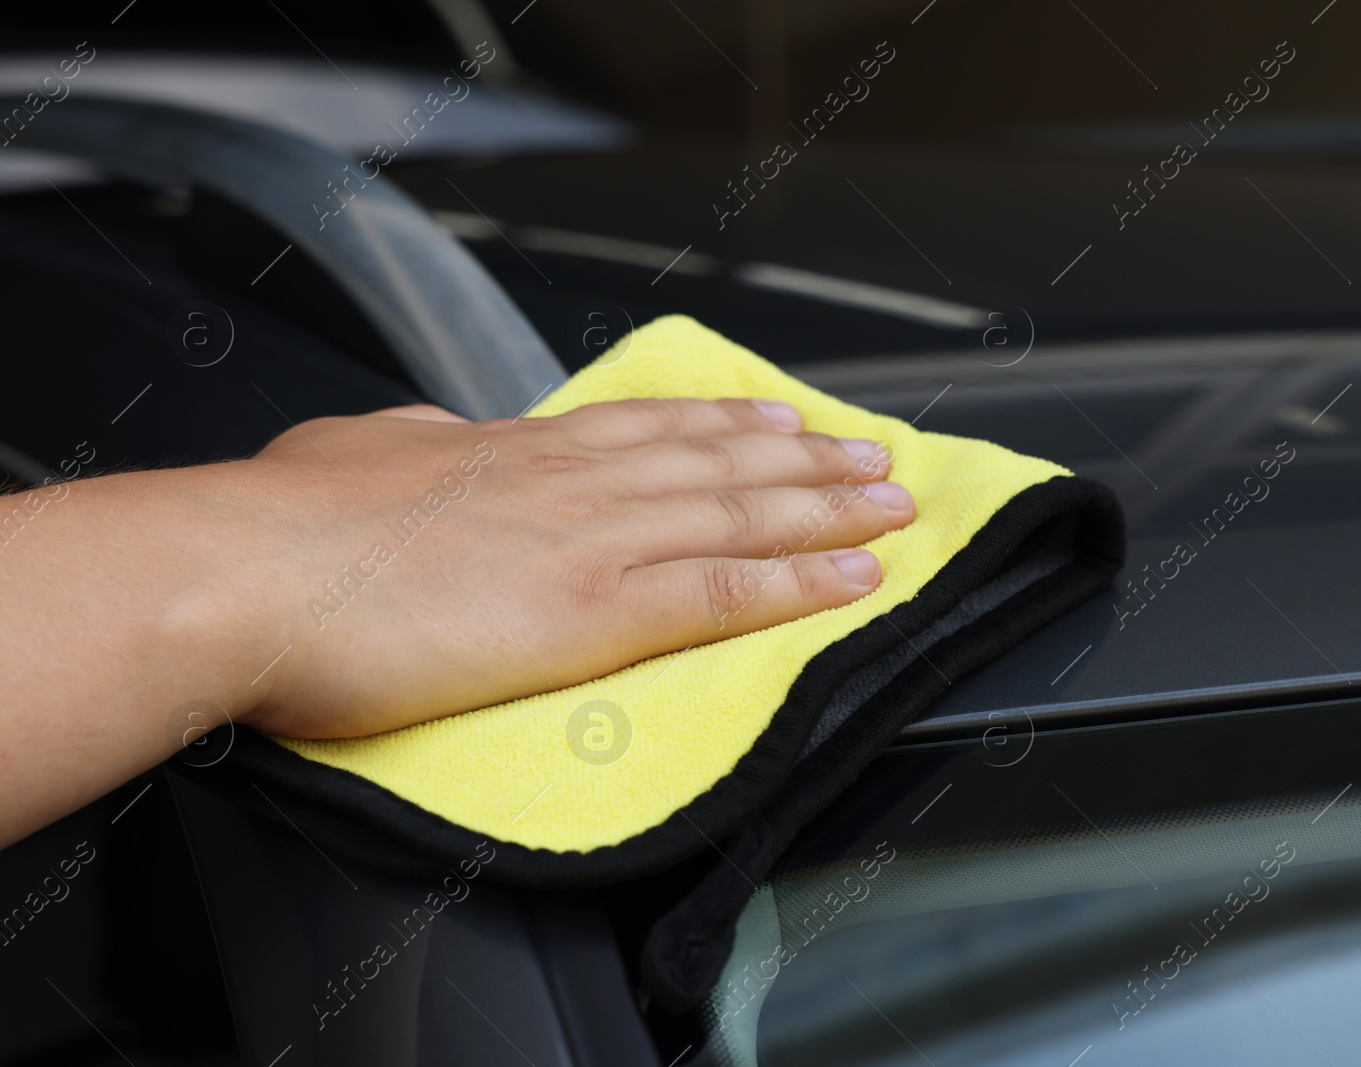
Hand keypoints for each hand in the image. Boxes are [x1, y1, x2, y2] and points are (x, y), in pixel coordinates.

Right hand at [238, 398, 913, 737]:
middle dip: (807, 462)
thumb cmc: (278, 529)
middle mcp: (572, 486)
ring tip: (891, 502)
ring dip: (830, 510)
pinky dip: (802, 583)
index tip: (776, 418)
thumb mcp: (349, 451)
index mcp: (511, 453)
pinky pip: (728, 594)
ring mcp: (593, 544)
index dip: (723, 425)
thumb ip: (410, 442)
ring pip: (743, 516)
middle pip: (718, 465)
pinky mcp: (598, 613)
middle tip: (870, 454)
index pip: (646, 429)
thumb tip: (432, 432)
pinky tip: (855, 577)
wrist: (246, 574)